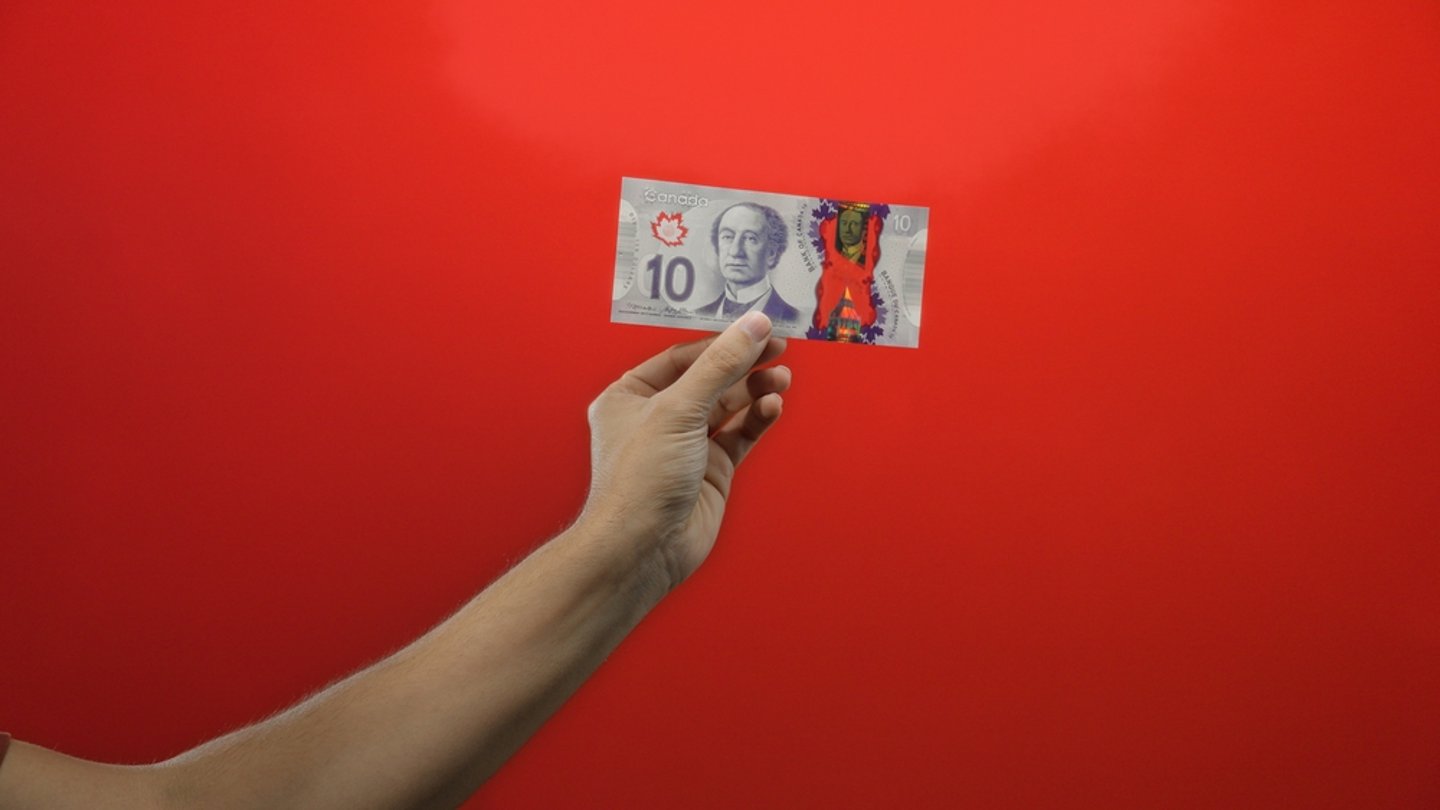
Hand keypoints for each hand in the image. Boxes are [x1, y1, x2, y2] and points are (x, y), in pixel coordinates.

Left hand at [581, 312, 790, 590]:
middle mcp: (655, 419)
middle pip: (708, 379)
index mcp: (629, 397)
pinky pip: (739, 435)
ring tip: (781, 379)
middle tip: (777, 347)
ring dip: (754, 390)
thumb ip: (719, 365)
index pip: (681, 356)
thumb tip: (752, 326)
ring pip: (728, 407)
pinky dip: (757, 420)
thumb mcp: (678, 410)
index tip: (754, 327)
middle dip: (743, 364)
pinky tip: (772, 407)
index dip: (719, 341)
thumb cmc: (638, 482)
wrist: (642, 550)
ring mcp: (685, 446)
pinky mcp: (710, 471)